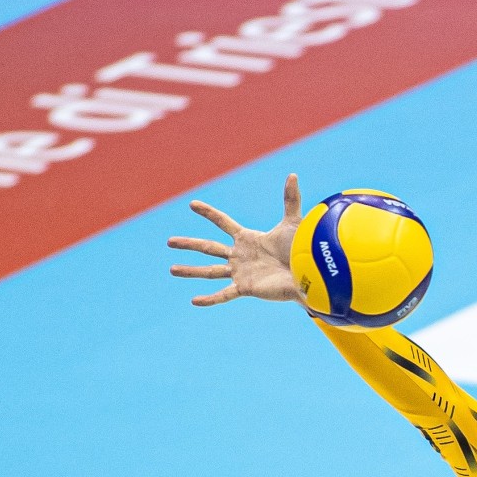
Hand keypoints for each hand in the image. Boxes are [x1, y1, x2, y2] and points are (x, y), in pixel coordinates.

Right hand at [169, 174, 304, 306]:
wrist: (307, 274)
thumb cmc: (301, 251)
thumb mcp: (292, 223)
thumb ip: (290, 199)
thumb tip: (293, 175)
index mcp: (248, 239)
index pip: (223, 223)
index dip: (208, 213)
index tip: (192, 204)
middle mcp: (240, 256)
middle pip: (209, 248)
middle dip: (189, 244)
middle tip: (169, 241)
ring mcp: (241, 272)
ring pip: (210, 271)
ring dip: (191, 270)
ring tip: (172, 269)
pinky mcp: (245, 288)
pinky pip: (224, 294)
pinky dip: (210, 299)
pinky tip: (195, 301)